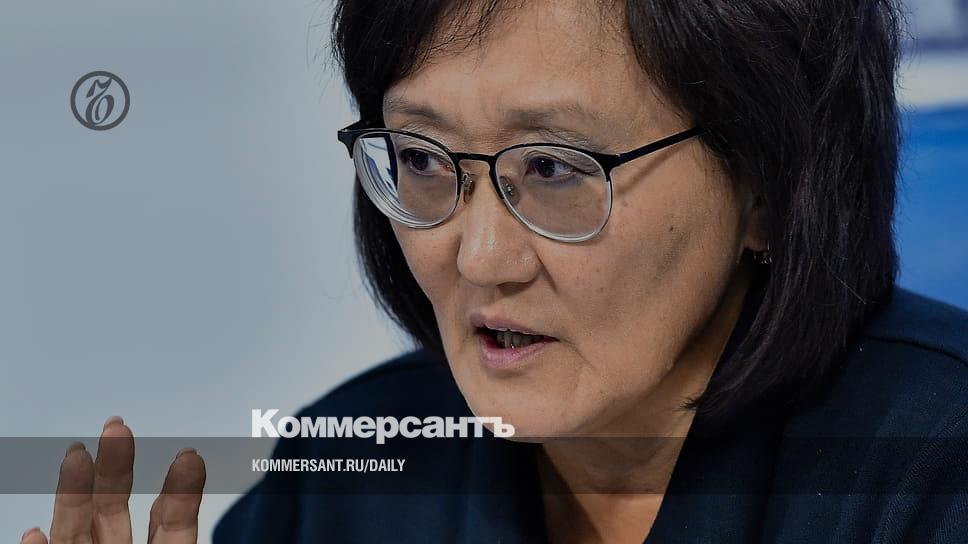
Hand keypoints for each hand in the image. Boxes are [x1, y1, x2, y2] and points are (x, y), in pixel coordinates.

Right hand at [20, 416, 205, 543]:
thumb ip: (179, 527)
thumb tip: (190, 462)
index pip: (173, 525)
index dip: (180, 490)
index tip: (189, 454)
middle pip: (114, 513)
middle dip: (115, 469)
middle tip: (118, 427)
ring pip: (76, 533)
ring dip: (72, 494)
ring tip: (76, 455)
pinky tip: (34, 532)